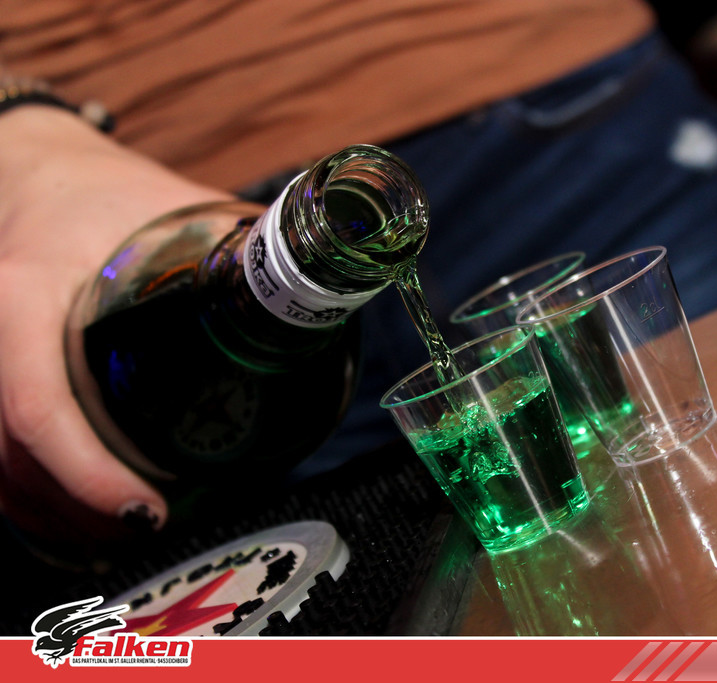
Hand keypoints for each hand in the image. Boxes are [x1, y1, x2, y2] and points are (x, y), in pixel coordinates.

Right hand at [0, 107, 231, 545]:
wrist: (39, 176)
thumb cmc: (108, 195)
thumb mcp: (174, 208)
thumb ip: (243, 240)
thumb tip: (327, 271)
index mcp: (27, 292)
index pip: (36, 404)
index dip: (87, 473)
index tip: (148, 510)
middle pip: (10, 455)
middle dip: (77, 511)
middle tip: (152, 530)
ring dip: (53, 516)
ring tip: (124, 533)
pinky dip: (31, 495)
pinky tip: (77, 515)